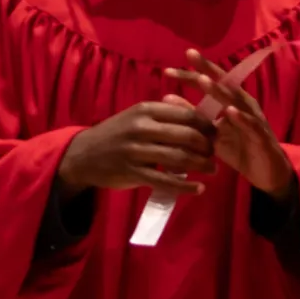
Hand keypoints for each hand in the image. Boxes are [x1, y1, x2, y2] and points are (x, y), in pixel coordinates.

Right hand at [57, 102, 217, 198]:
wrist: (83, 155)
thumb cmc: (116, 134)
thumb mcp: (136, 116)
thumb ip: (163, 115)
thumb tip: (198, 116)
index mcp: (145, 109)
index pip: (186, 114)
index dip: (206, 125)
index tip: (216, 134)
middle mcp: (142, 127)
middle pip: (186, 135)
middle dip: (207, 146)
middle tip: (214, 153)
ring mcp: (136, 151)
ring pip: (179, 158)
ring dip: (201, 165)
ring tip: (212, 170)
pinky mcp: (133, 173)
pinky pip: (166, 181)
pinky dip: (186, 186)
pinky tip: (199, 189)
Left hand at [165, 50, 293, 201]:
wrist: (267, 173)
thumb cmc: (239, 149)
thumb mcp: (211, 133)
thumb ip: (192, 116)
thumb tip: (166, 98)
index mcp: (231, 101)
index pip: (210, 83)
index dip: (191, 75)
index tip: (168, 70)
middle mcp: (243, 104)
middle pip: (224, 83)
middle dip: (206, 70)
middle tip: (189, 56)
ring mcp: (253, 118)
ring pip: (236, 101)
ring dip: (220, 90)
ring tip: (203, 80)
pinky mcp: (261, 136)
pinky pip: (251, 125)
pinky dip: (241, 117)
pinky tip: (230, 111)